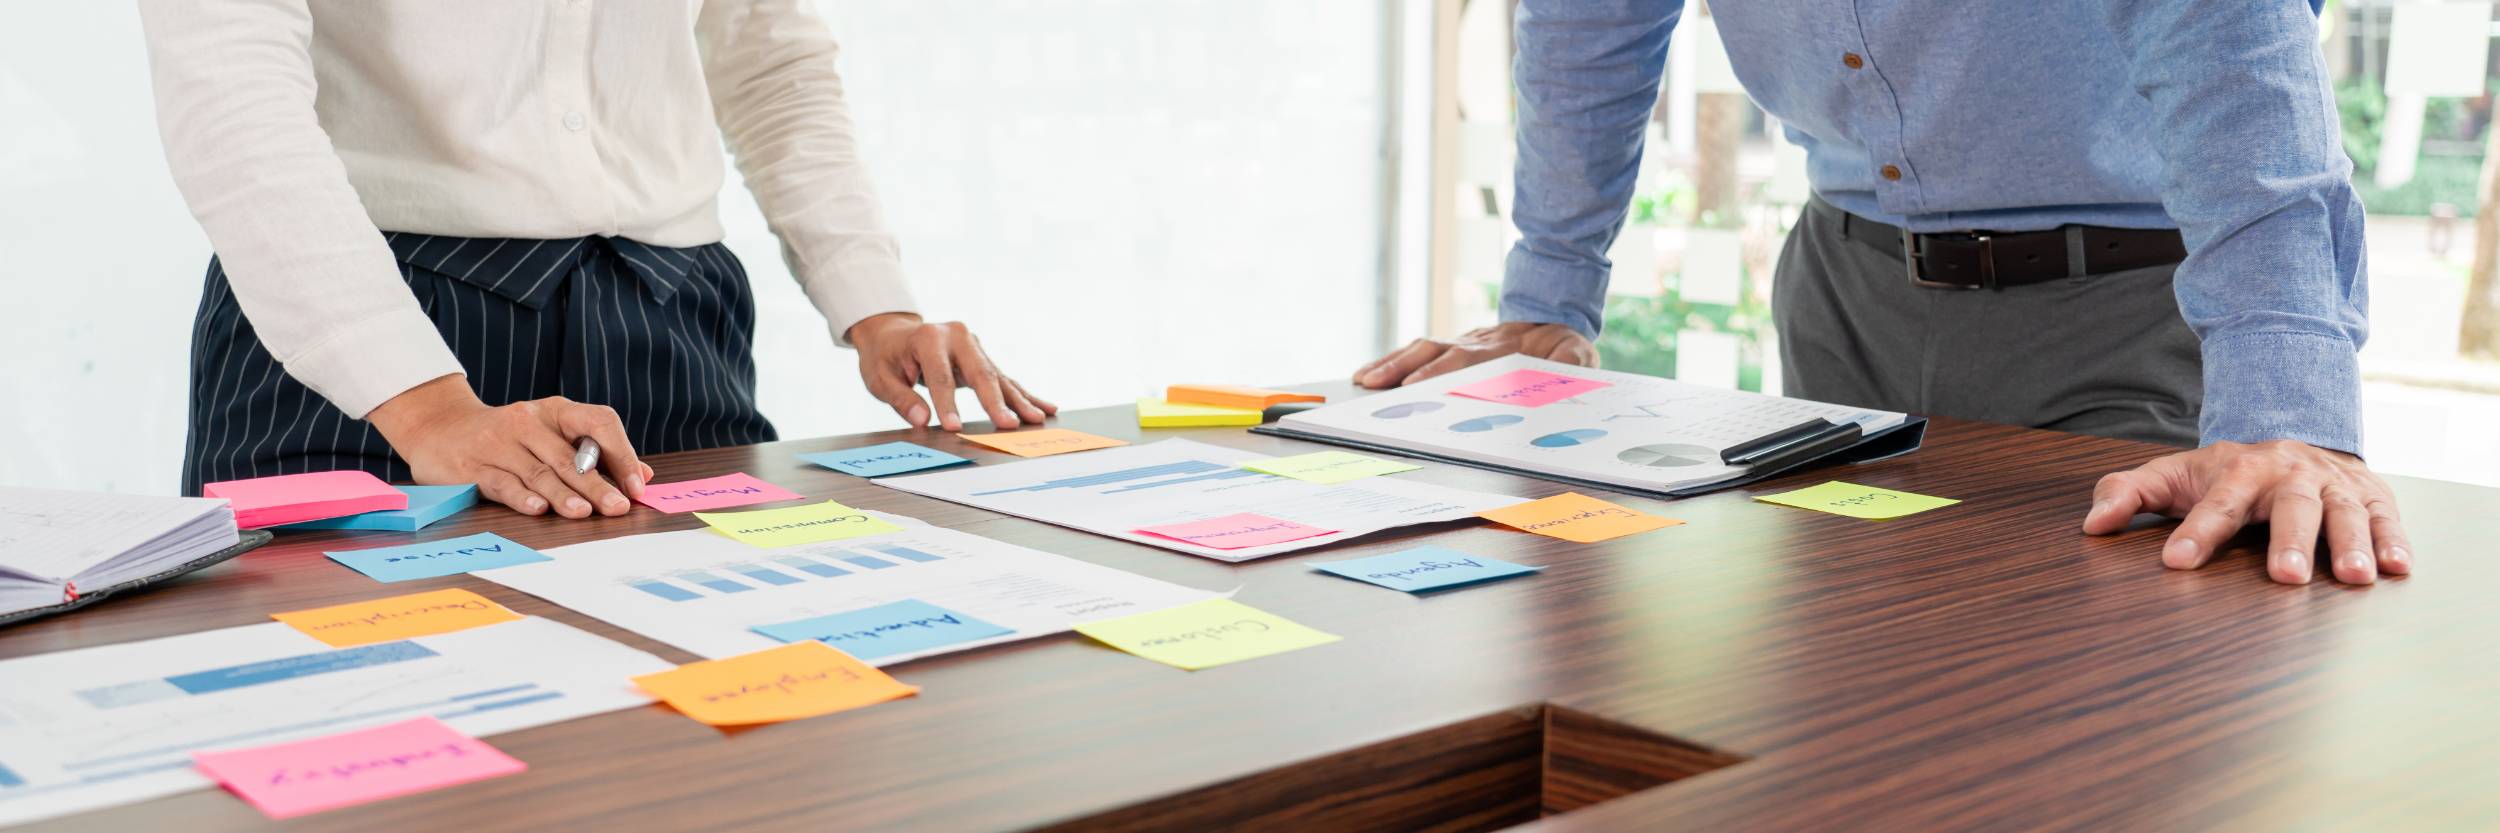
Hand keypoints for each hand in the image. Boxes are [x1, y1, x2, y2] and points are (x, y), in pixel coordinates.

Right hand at [367, 375, 649, 518]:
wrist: (439, 428)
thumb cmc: (510, 437)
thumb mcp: (551, 434)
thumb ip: (596, 453)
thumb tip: (644, 476)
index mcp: (555, 411)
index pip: (598, 422)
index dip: (621, 453)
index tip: (637, 485)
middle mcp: (528, 422)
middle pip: (569, 456)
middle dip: (597, 484)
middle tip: (619, 507)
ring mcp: (498, 443)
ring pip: (538, 472)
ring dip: (563, 495)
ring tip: (584, 514)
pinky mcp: (472, 467)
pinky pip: (502, 483)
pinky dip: (521, 497)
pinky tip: (539, 509)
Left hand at [849, 312, 1054, 431]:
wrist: (894, 334)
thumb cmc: (885, 357)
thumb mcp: (879, 377)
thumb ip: (900, 398)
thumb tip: (921, 419)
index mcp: (929, 338)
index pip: (940, 376)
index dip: (947, 404)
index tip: (954, 428)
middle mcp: (957, 337)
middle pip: (980, 372)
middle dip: (995, 402)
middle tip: (1008, 425)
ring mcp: (974, 345)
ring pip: (998, 376)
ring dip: (1018, 400)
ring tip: (1037, 419)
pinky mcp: (982, 357)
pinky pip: (1005, 378)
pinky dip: (1023, 395)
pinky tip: (1045, 407)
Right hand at [1353, 322, 1595, 388]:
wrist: (1553, 317)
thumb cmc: (1564, 346)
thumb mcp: (1579, 354)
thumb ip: (1573, 360)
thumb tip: (1564, 365)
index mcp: (1503, 349)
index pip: (1467, 360)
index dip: (1441, 372)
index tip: (1417, 384)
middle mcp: (1474, 343)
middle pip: (1433, 353)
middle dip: (1402, 370)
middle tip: (1373, 385)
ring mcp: (1459, 343)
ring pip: (1419, 350)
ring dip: (1389, 365)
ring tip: (1361, 381)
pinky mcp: (1450, 349)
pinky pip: (1416, 354)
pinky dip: (1390, 362)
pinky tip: (1367, 375)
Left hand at [2082, 439, 2410, 584]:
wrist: (2290, 443)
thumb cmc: (2225, 475)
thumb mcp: (2172, 477)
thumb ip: (2127, 493)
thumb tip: (2092, 524)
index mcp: (2239, 470)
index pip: (2214, 503)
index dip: (2196, 531)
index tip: (2176, 561)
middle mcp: (2290, 474)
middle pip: (2291, 506)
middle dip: (2289, 540)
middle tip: (2284, 578)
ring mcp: (2334, 483)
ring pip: (2345, 511)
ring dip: (2351, 544)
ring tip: (2356, 578)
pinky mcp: (2372, 494)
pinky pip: (2386, 516)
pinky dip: (2394, 539)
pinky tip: (2397, 568)